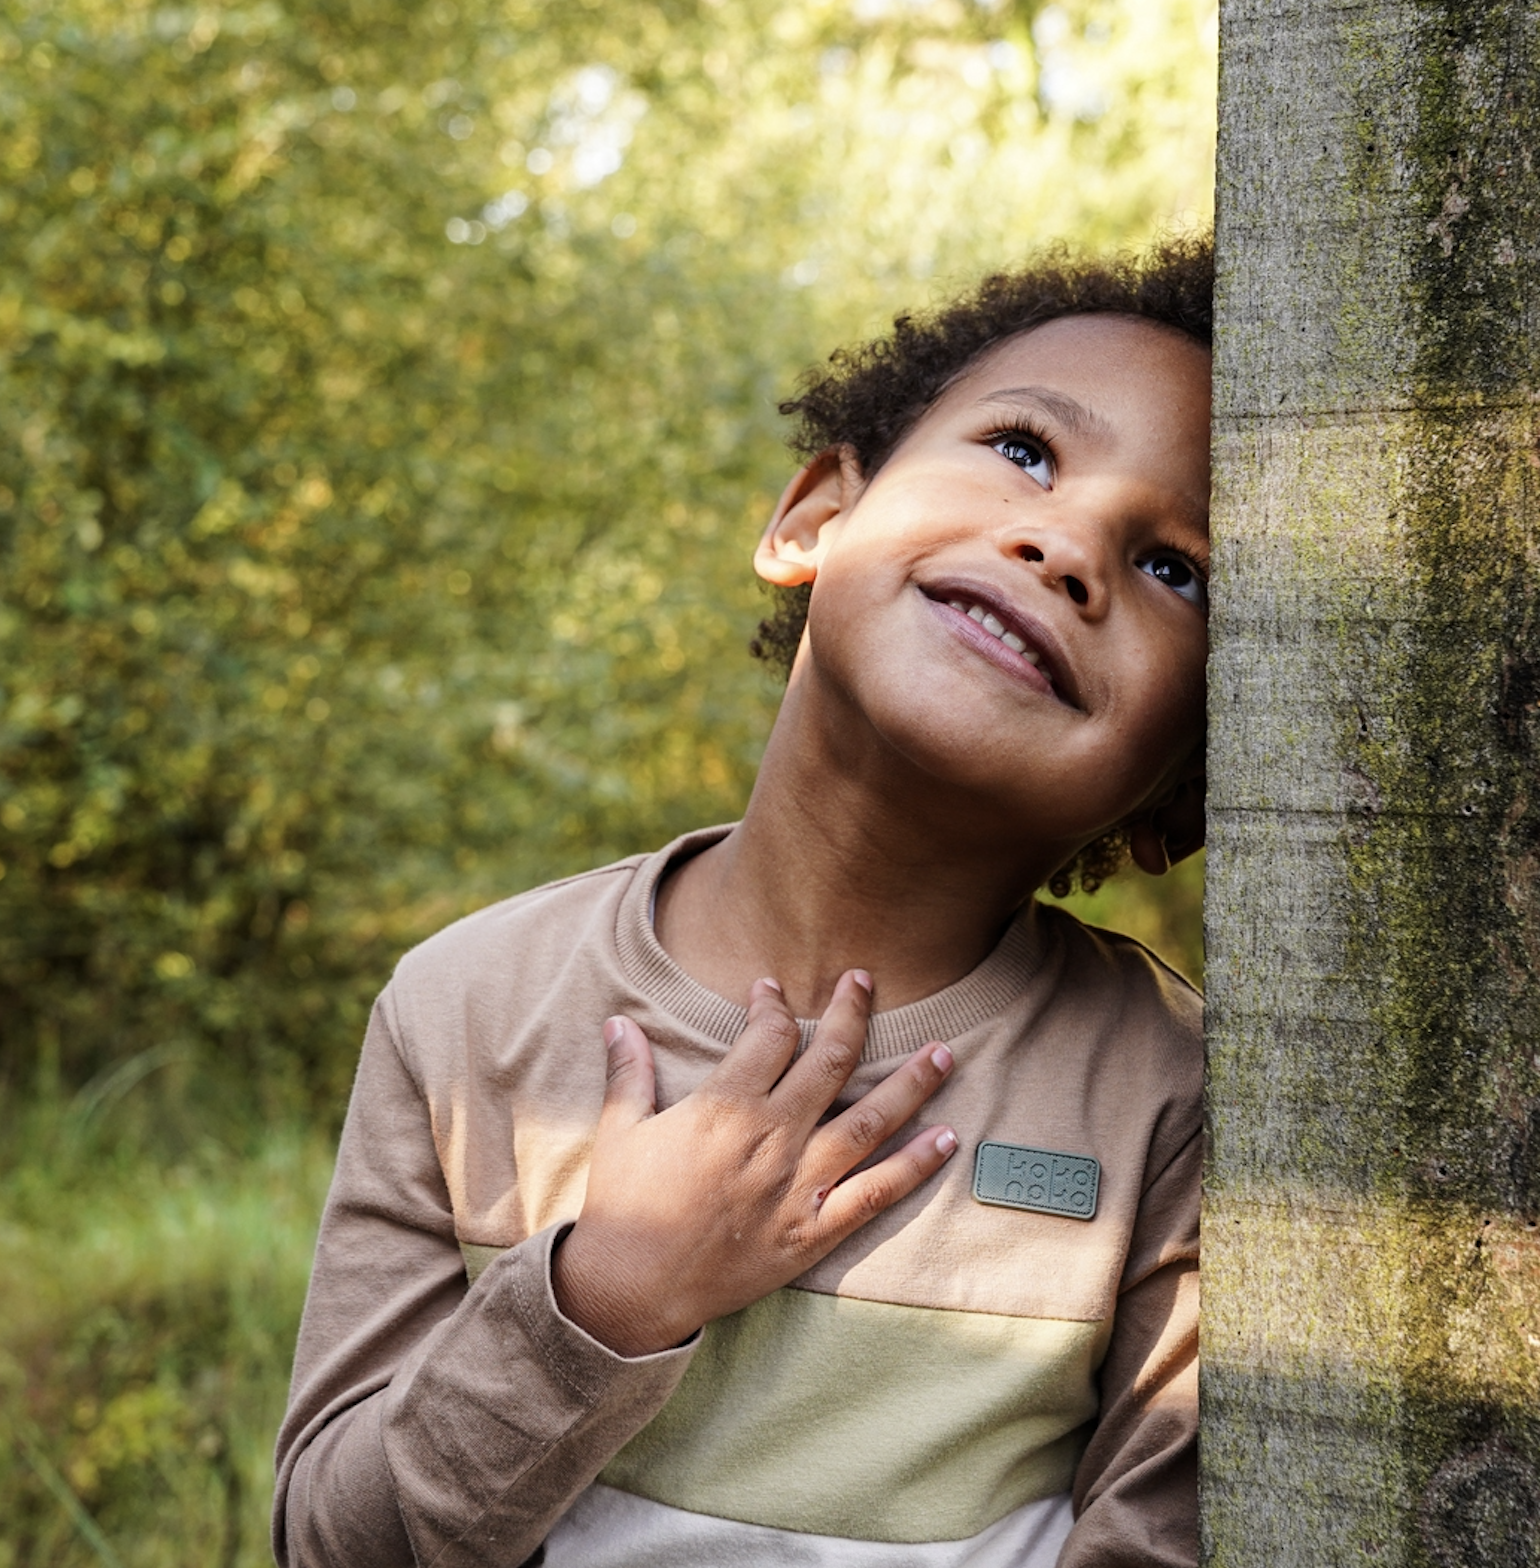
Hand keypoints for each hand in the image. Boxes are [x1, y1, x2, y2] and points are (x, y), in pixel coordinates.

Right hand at [551, 972, 956, 1355]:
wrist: (634, 1288)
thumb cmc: (623, 1206)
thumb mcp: (620, 1130)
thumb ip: (628, 1071)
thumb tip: (618, 1020)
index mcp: (725, 1106)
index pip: (768, 1035)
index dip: (773, 1005)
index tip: (773, 990)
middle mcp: (773, 1136)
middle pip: (830, 1060)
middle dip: (852, 1014)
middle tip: (866, 982)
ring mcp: (800, 1183)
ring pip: (869, 1119)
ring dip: (910, 1083)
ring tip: (943, 1053)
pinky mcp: (814, 1230)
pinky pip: (876, 1192)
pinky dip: (915, 1165)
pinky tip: (946, 1139)